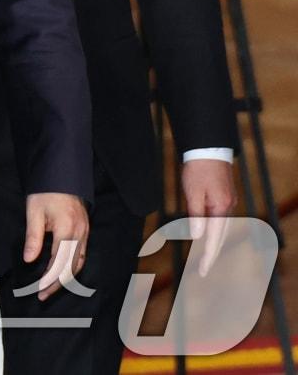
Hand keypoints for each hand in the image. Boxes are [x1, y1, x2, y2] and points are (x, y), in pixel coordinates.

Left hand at [24, 192, 88, 299]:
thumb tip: (29, 259)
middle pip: (70, 267)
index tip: (40, 290)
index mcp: (66, 230)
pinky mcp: (84, 231)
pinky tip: (63, 273)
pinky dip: (72, 267)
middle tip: (43, 295)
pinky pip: (81, 255)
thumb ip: (33, 237)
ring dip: (66, 278)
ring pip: (78, 263)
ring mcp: (84, 233)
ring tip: (51, 288)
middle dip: (57, 284)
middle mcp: (79, 234)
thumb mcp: (34, 212)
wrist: (63, 176)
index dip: (49, 279)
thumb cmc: (46, 192)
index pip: (58, 262)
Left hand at [181, 158, 235, 275]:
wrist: (209, 150)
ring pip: (221, 230)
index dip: (207, 256)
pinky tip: (208, 238)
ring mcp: (227, 204)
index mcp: (220, 208)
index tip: (202, 270)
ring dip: (213, 245)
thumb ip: (196, 215)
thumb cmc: (198, 169)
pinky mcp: (224, 199)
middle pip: (220, 237)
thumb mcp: (193, 191)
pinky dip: (214, 233)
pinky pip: (219, 221)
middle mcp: (228, 208)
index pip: (214, 238)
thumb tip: (197, 236)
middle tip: (202, 271)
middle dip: (211, 255)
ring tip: (204, 260)